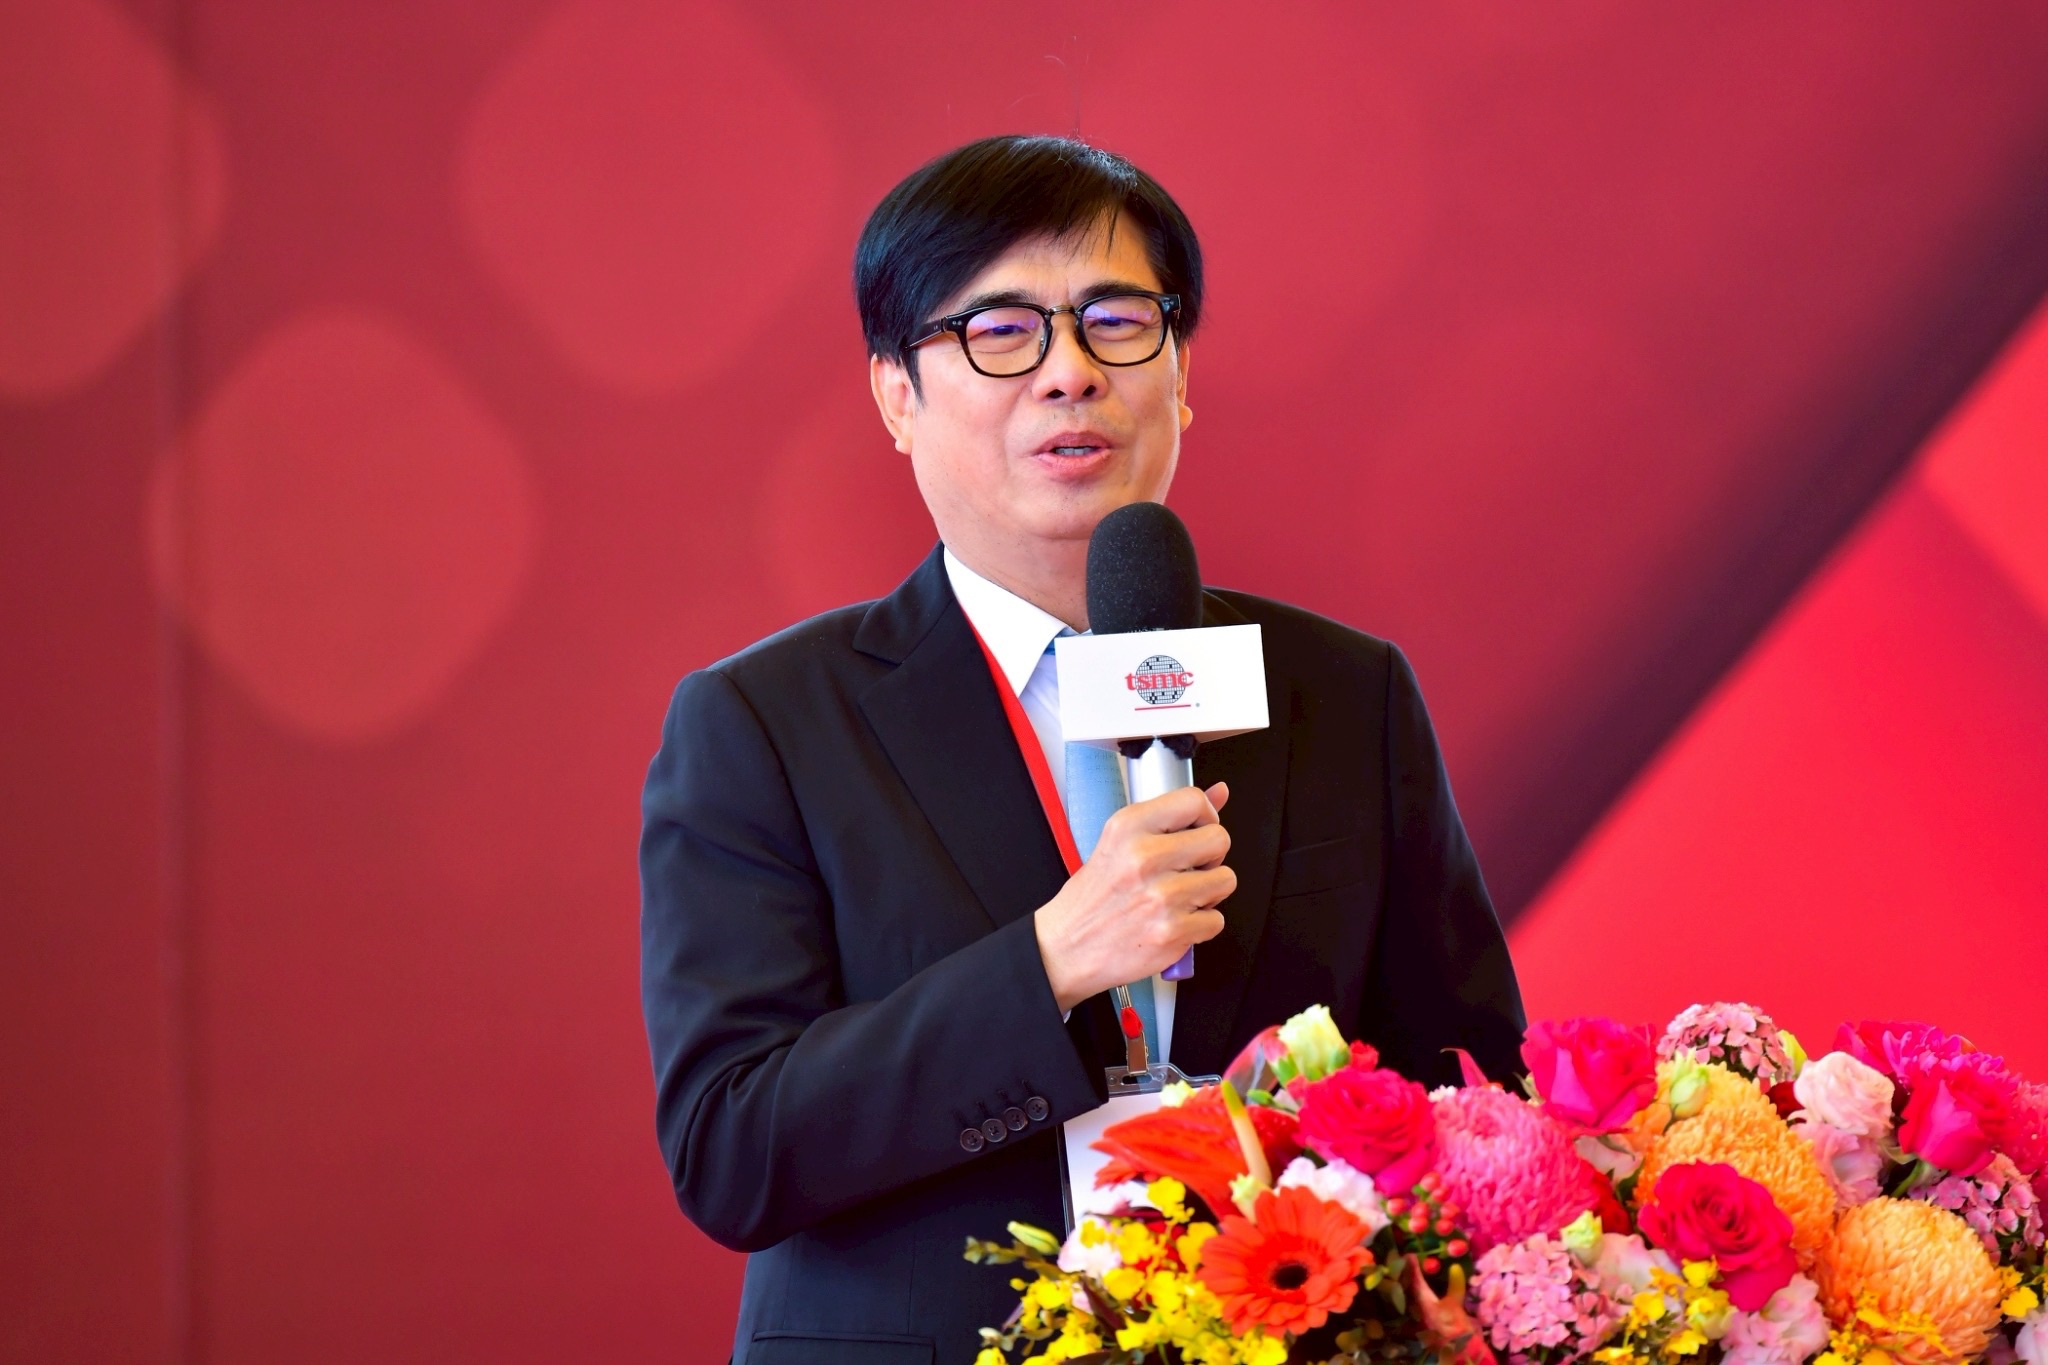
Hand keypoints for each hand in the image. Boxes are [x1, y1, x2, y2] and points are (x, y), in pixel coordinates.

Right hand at [1033, 781, 1234, 1013]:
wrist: (1067, 946)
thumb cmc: (1093, 897)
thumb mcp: (1121, 842)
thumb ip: (1172, 816)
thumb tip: (1218, 792)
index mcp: (1128, 827)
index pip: (1193, 801)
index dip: (1206, 816)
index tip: (1198, 829)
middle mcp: (1144, 858)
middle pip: (1218, 840)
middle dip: (1210, 856)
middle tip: (1187, 868)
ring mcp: (1161, 897)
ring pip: (1225, 880)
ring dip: (1208, 891)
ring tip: (1179, 896)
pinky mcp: (1172, 931)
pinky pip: (1216, 919)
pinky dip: (1201, 924)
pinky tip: (1175, 920)